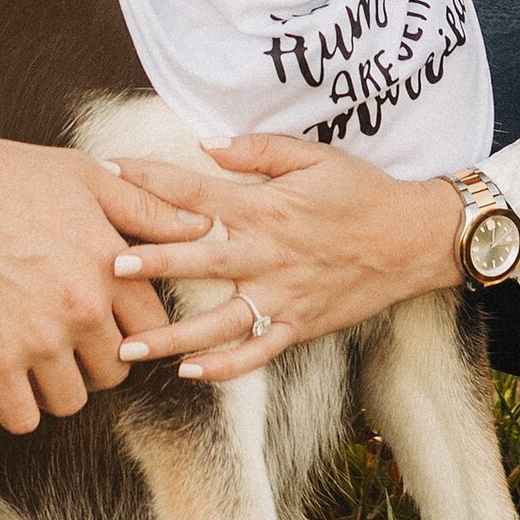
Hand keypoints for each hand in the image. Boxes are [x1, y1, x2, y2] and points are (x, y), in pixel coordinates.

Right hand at [0, 69, 207, 432]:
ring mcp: (37, 339)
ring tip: (38, 359)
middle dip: (97, 360)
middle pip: (115, 371)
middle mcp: (82, 308)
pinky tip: (9, 382)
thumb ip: (149, 209)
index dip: (133, 326)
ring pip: (71, 400)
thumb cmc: (10, 174)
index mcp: (112, 266)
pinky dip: (17, 407)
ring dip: (58, 386)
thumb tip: (204, 227)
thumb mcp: (89, 178)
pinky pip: (20, 417)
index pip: (153, 327)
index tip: (109, 320)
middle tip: (69, 339)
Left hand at [102, 133, 466, 381]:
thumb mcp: (313, 156)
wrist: (413, 240)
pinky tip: (189, 374)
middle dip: (150, 263)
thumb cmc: (361, 192)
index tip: (108, 172)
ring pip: (218, 322)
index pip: (196, 191)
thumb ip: (258, 151)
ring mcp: (283, 296)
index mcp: (265, 207)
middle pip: (197, 259)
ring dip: (172, 336)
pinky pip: (257, 353)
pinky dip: (224, 367)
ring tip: (128, 346)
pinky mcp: (299, 326)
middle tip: (106, 267)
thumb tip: (207, 145)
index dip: (149, 180)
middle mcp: (268, 254)